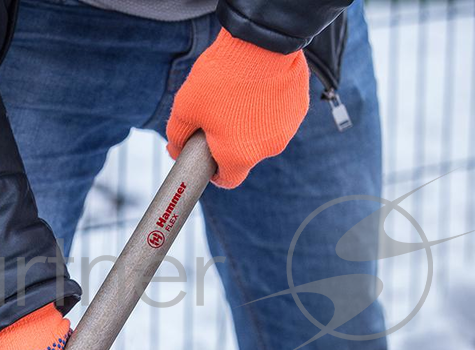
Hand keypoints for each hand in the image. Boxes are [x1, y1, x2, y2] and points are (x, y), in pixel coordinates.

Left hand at [167, 28, 309, 188]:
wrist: (261, 43)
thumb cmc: (222, 77)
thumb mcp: (185, 107)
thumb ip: (177, 135)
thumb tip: (175, 148)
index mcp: (239, 156)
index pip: (228, 180)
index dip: (215, 172)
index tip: (208, 157)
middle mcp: (267, 150)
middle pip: (245, 155)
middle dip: (230, 141)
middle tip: (217, 116)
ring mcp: (286, 130)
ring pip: (262, 135)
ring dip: (250, 124)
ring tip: (238, 97)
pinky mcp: (299, 110)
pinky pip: (278, 117)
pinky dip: (266, 108)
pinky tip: (256, 88)